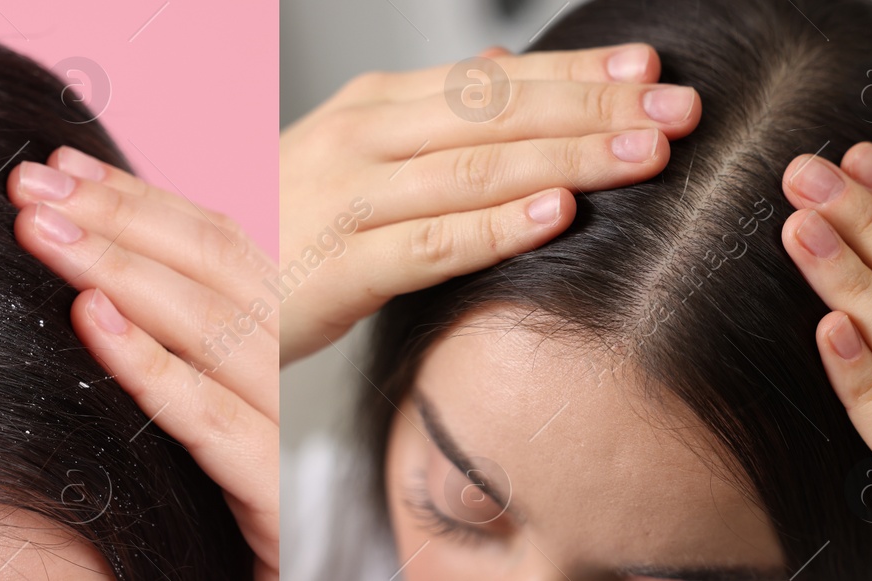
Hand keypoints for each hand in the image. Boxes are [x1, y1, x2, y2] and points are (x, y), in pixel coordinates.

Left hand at [7, 149, 278, 578]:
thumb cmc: (216, 509)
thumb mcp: (196, 409)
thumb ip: (170, 342)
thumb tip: (89, 271)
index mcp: (274, 345)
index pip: (218, 244)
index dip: (138, 197)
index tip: (63, 164)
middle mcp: (288, 376)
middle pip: (214, 269)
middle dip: (116, 217)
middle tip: (32, 184)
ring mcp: (286, 432)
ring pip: (209, 329)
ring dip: (118, 271)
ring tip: (44, 232)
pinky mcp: (273, 494)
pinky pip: (207, 419)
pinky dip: (149, 364)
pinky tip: (92, 321)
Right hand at [278, 44, 700, 363]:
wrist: (194, 285)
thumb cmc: (284, 226)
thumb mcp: (354, 155)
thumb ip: (434, 121)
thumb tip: (510, 76)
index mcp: (373, 106)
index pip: (491, 79)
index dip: (575, 70)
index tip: (649, 66)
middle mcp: (362, 138)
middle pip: (495, 113)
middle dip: (594, 105)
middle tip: (677, 108)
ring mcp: (348, 199)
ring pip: (475, 169)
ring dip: (566, 156)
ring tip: (643, 152)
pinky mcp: (339, 269)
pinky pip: (430, 243)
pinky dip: (496, 227)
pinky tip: (556, 213)